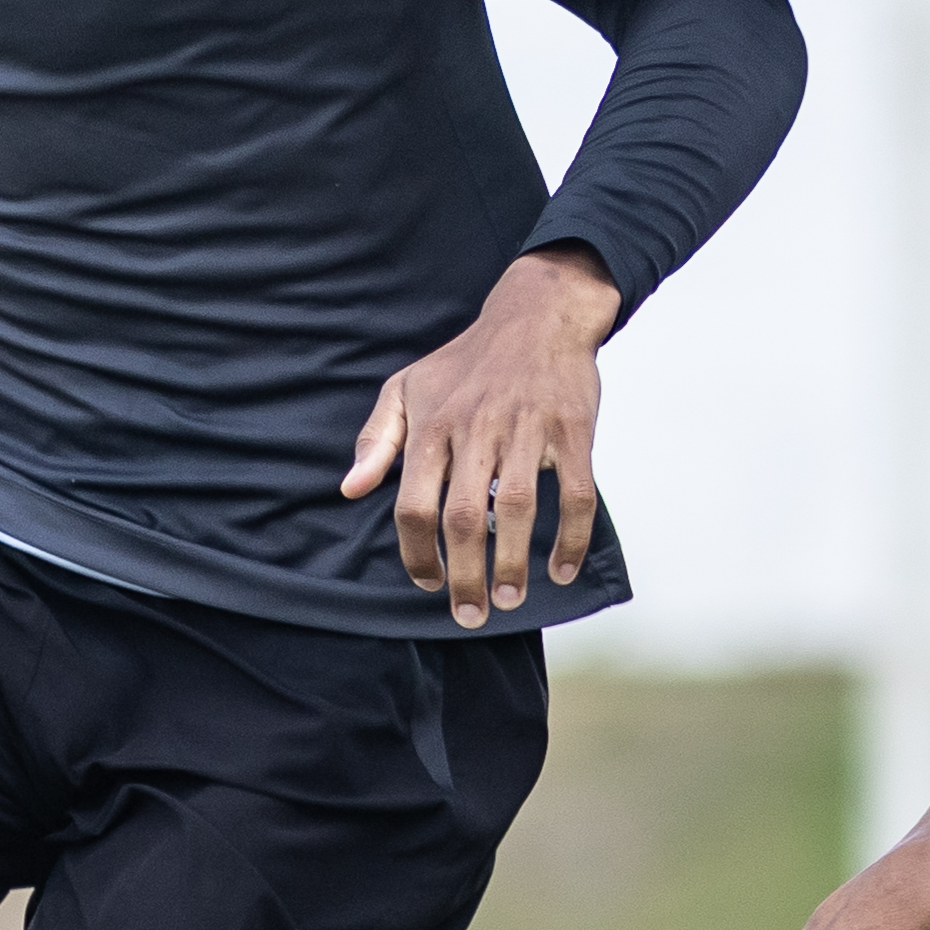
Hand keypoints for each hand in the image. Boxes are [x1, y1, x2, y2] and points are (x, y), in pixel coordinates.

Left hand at [341, 247, 620, 626]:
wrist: (537, 316)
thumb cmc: (467, 362)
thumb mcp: (407, 388)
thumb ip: (377, 440)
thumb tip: (351, 489)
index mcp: (433, 427)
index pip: (414, 504)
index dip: (416, 553)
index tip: (426, 583)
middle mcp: (476, 431)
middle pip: (464, 517)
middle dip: (465, 575)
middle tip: (469, 614)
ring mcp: (527, 431)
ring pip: (518, 509)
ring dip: (513, 563)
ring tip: (509, 600)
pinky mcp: (572, 431)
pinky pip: (577, 494)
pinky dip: (572, 537)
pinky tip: (562, 568)